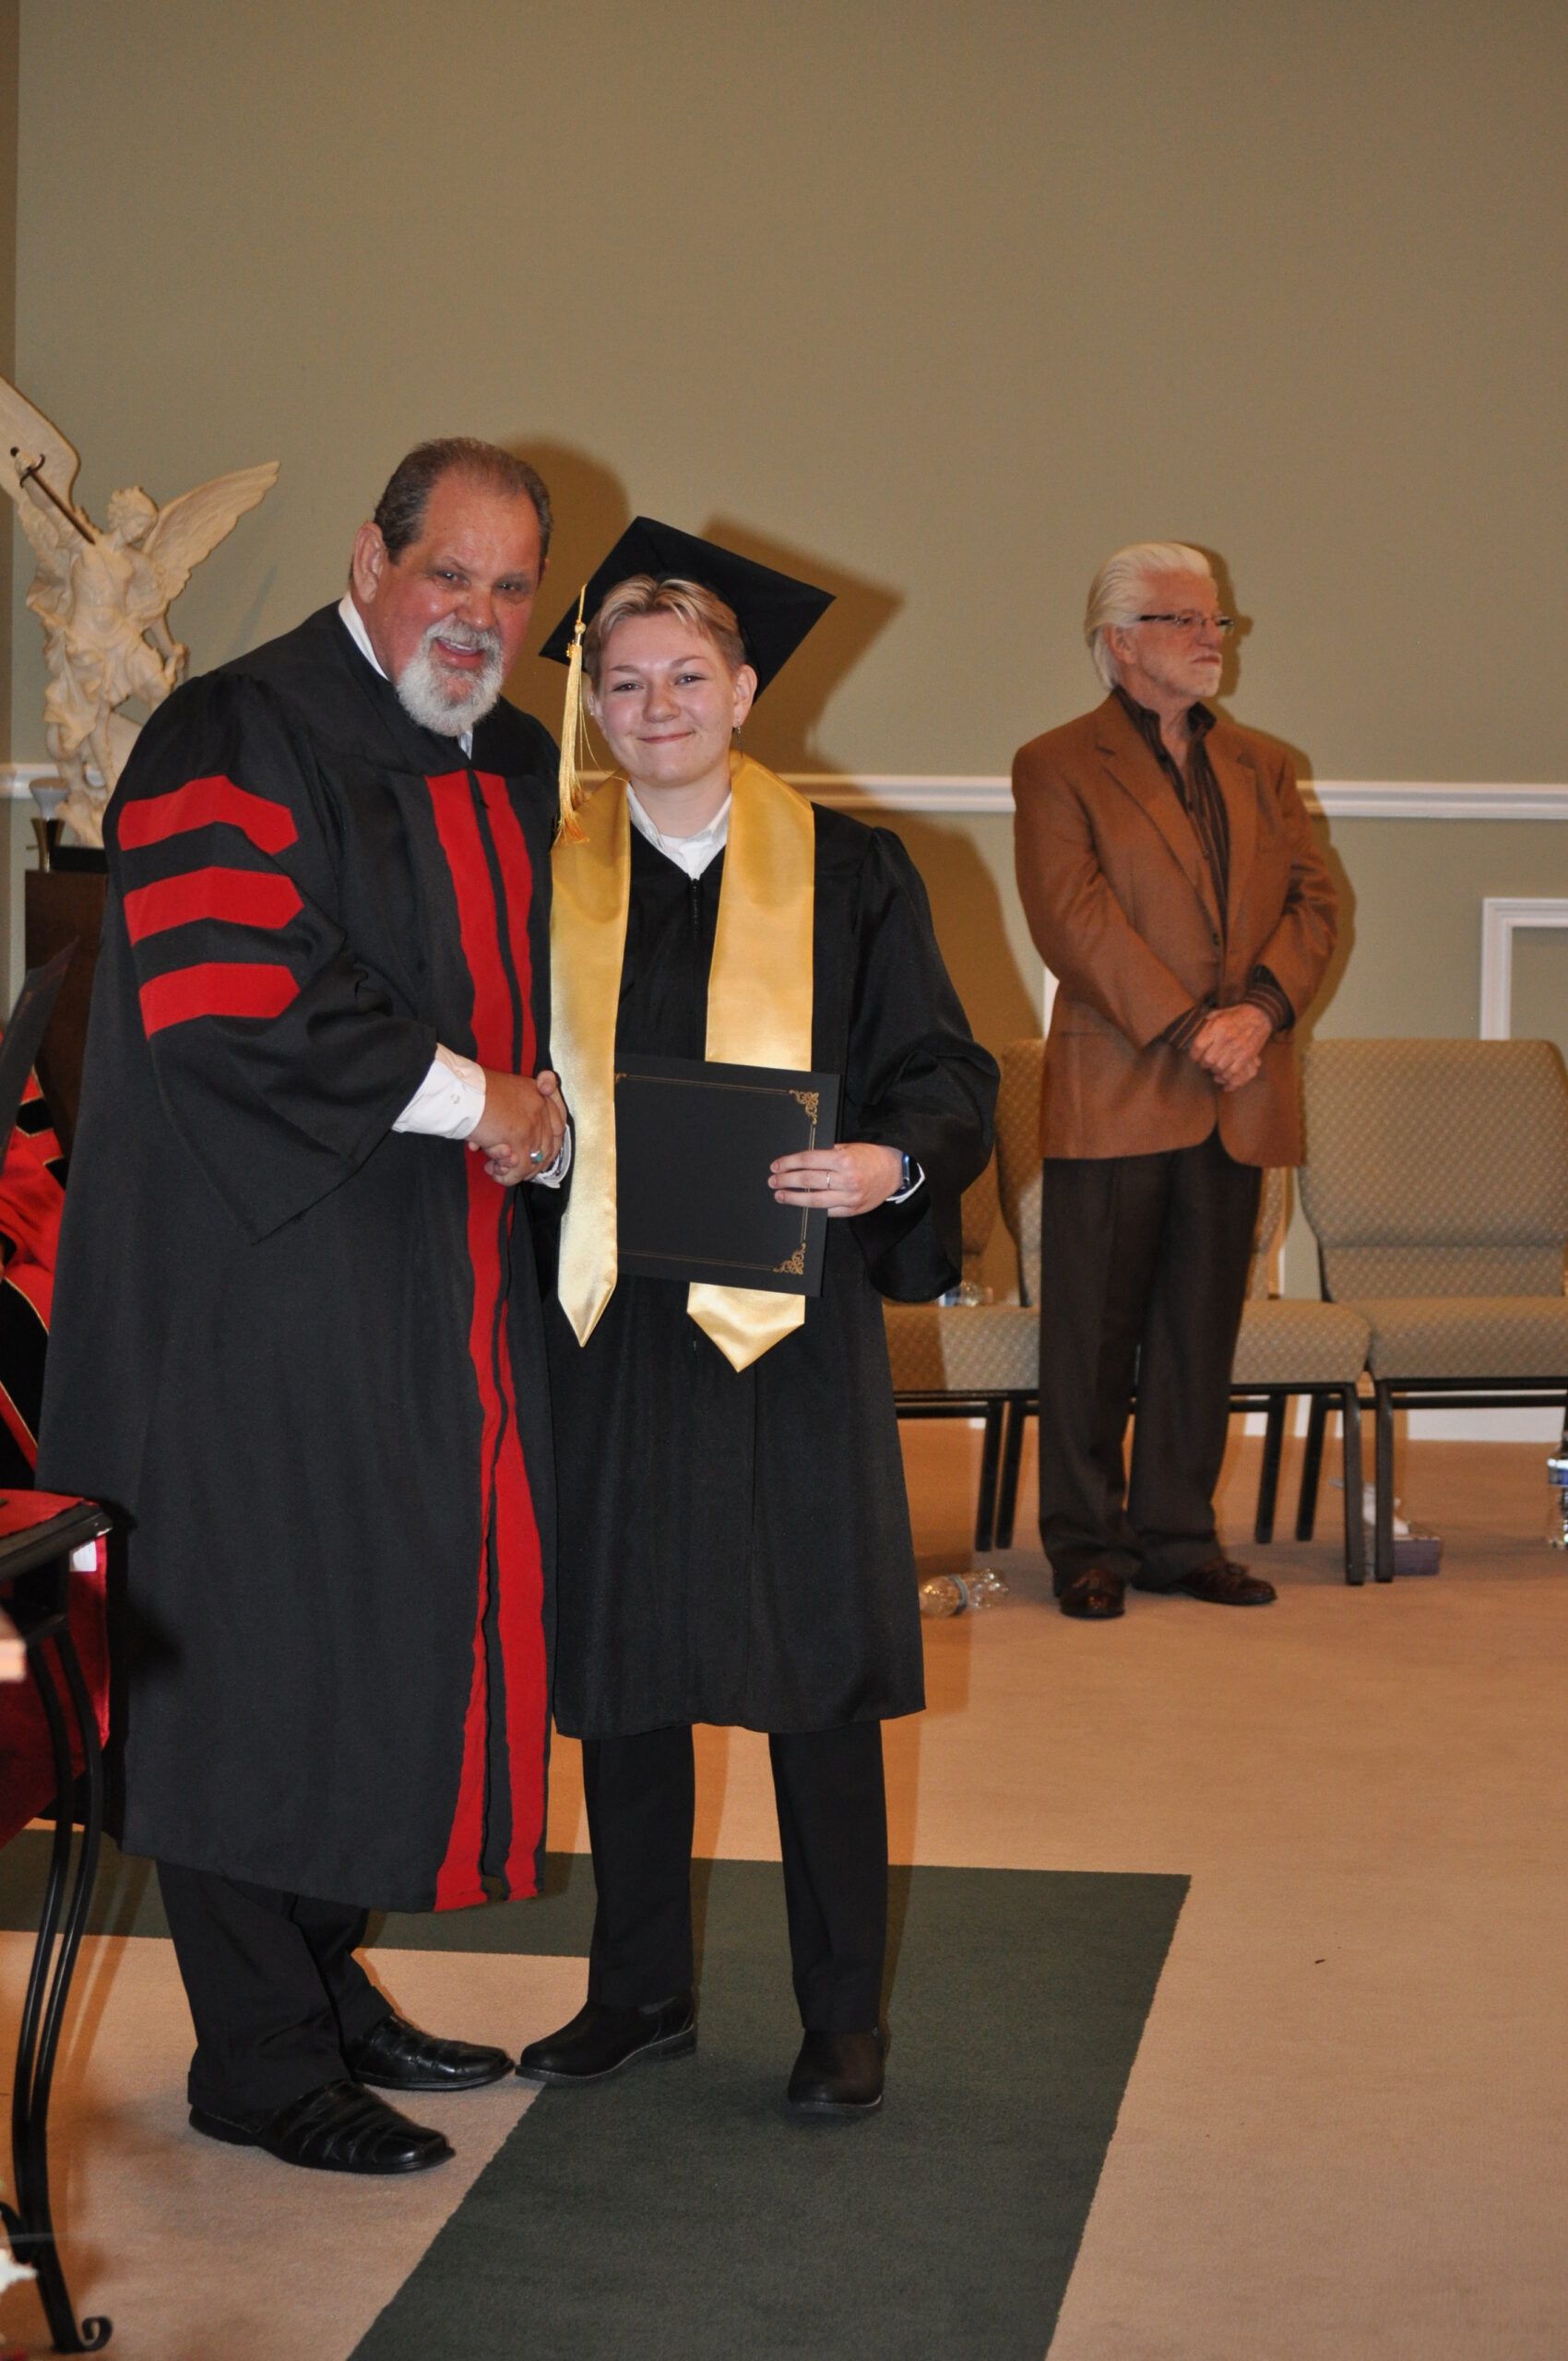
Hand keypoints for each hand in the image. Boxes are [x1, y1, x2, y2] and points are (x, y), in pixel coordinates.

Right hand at [467, 1069, 567, 1185]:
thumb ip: (516, 1114)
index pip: (559, 1124)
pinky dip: (507, 1175)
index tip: (539, 1158)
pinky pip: (520, 1167)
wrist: (462, 1092)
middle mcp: (540, 1107)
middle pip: (549, 1147)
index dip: (553, 1145)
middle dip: (531, 1164)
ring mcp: (532, 1124)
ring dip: (516, 1171)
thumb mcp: (503, 1094)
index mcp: (538, 1094)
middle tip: (512, 1167)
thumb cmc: (474, 1093)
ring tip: (496, 1169)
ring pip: (534, 1160)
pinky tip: (492, 1171)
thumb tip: (512, 1149)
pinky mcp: (520, 1138)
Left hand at [770, 1142, 903, 1216]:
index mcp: (843, 1160)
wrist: (895, 1171)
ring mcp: (849, 1197)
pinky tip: (802, 1204)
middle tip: (773, 1181)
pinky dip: (813, 1208)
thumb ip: (828, 1154)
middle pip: (807, 1180)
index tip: (776, 1166)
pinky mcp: (852, 1210)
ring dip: (794, 1198)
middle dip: (786, 1181)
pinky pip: (827, 1211)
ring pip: (814, 1200)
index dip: (789, 1163)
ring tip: (780, 1195)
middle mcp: (846, 1179)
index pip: (808, 1161)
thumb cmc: (870, 1156)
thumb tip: (801, 1161)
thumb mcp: (849, 1148)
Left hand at [1189, 1005, 1270, 1092]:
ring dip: (1215, 1070)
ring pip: (1219, 1068)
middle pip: (1208, 1060)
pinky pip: (1233, 1072)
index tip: (1196, 1057)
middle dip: (1204, 1064)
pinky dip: (1227, 1076)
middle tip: (1205, 1063)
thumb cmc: (1238, 1014)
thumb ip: (1207, 1022)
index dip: (1194, 1055)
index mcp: (1217, 1027)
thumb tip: (1195, 1031)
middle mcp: (1226, 1038)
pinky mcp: (1247, 1055)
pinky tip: (1223, 1074)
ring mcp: (1237, 1048)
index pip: (1198, 1046)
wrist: (1260, 1014)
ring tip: (1215, 1068)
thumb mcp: (1219, 1013)